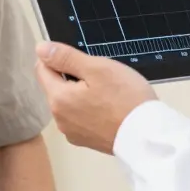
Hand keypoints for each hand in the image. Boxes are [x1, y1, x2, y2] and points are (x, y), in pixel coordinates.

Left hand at [34, 42, 156, 154]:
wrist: (148, 137)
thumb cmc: (125, 99)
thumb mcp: (97, 68)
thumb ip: (65, 58)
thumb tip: (40, 49)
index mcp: (58, 99)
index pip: (42, 69)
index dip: (58, 57)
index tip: (81, 59)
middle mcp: (59, 119)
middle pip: (56, 87)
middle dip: (73, 76)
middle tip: (101, 76)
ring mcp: (72, 133)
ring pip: (69, 102)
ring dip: (81, 93)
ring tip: (108, 93)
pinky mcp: (86, 141)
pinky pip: (80, 117)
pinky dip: (89, 109)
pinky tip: (109, 108)